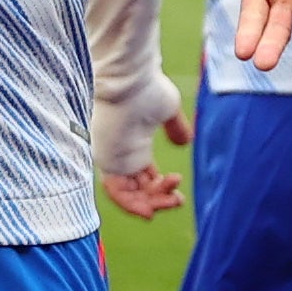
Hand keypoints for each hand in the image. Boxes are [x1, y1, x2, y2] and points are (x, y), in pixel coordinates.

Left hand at [94, 71, 191, 220]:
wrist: (131, 80)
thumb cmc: (147, 88)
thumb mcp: (167, 110)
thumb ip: (175, 128)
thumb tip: (185, 142)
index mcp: (135, 144)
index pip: (143, 177)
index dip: (160, 188)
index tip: (178, 190)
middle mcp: (122, 154)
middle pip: (138, 190)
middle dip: (159, 199)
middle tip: (177, 199)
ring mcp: (113, 157)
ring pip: (129, 194)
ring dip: (150, 204)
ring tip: (170, 200)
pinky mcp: (106, 159)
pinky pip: (115, 192)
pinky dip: (131, 205)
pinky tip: (149, 210)